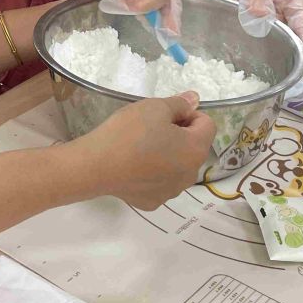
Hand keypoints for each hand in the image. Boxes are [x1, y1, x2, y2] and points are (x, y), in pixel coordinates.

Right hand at [75, 91, 214, 209]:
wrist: (95, 166)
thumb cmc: (128, 133)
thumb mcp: (154, 107)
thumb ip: (179, 103)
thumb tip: (195, 100)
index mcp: (196, 150)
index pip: (207, 124)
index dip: (188, 114)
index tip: (165, 114)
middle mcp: (190, 175)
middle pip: (193, 147)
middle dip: (179, 136)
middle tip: (150, 129)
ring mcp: (172, 192)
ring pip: (177, 166)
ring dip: (167, 155)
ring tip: (140, 148)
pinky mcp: (153, 202)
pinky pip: (160, 182)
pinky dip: (152, 173)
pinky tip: (134, 167)